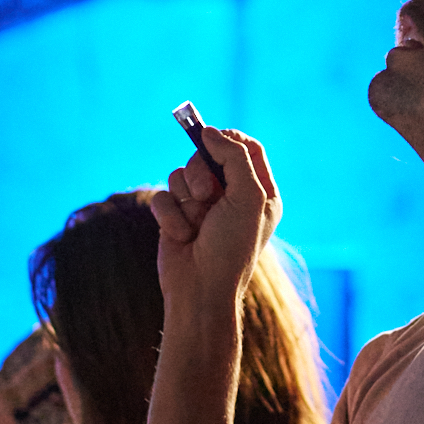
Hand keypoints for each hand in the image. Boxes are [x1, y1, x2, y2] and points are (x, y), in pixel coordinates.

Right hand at [147, 128, 279, 319]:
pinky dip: (170, 216)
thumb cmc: (231, 248)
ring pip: (180, 174)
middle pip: (208, 155)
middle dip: (201, 172)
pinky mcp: (175, 216)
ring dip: (186, 199)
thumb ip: (234, 158)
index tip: (212, 139)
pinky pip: (163, 196)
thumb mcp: (247, 198)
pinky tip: (181, 237)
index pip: (247, 148)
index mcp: (260, 193)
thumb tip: (210, 132)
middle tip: (207, 195)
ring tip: (197, 224)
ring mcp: (201, 207)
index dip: (229, 138)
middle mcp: (231, 196)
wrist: (200, 291)